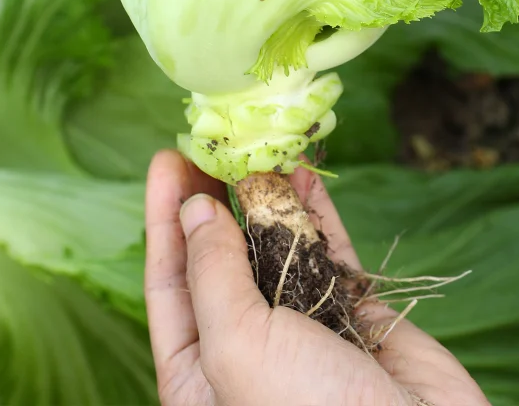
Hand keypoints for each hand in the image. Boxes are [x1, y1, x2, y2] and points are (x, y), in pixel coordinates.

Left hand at [145, 149, 490, 405]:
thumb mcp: (236, 345)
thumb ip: (211, 274)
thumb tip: (195, 208)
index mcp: (198, 377)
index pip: (168, 285)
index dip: (164, 219)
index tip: (168, 158)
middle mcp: (245, 353)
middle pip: (219, 260)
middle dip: (215, 199)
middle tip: (215, 140)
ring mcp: (302, 334)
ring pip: (276, 249)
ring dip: (268, 196)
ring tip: (260, 144)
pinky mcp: (355, 319)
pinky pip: (328, 252)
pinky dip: (316, 212)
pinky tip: (305, 174)